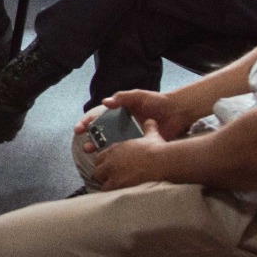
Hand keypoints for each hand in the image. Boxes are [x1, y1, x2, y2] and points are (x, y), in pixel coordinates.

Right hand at [74, 89, 195, 146]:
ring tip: (93, 153)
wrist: (177, 113)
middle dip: (90, 139)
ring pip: (109, 144)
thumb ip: (122, 97)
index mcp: (118, 112)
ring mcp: (129, 135)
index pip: (98, 116)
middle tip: (86, 146)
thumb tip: (105, 102)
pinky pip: (124, 152)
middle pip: (100, 132)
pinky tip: (110, 160)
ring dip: (99, 149)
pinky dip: (115, 156)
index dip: (86, 122)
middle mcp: (121, 124)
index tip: (79, 129)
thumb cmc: (158, 101)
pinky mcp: (137, 145)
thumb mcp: (139, 96)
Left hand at [89, 127, 170, 190]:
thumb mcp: (151, 136)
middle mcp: (111, 162)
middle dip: (103, 177)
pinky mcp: (119, 186)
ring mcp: (113, 174)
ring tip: (117, 190)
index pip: (99, 158)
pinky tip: (120, 195)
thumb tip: (150, 121)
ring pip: (102, 184)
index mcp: (115, 149)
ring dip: (108, 187)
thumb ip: (148, 128)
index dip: (104, 164)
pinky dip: (113, 195)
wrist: (162, 162)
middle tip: (111, 181)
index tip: (110, 168)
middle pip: (97, 172)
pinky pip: (110, 193)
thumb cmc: (157, 149)